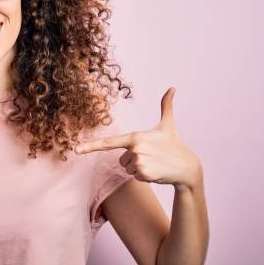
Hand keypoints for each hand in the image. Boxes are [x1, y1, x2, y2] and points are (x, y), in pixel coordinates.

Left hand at [74, 87, 201, 188]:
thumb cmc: (174, 144)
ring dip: (140, 169)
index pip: (109, 141)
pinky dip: (145, 176)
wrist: (187, 167)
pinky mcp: (144, 175)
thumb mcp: (168, 124)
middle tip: (152, 156)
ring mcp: (139, 162)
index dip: (91, 145)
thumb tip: (172, 87)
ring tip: (155, 163)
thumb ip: (166, 106)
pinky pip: (135, 177)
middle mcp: (135, 149)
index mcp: (135, 136)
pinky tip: (156, 171)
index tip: (76, 149)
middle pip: (121, 160)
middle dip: (134, 160)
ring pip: (128, 169)